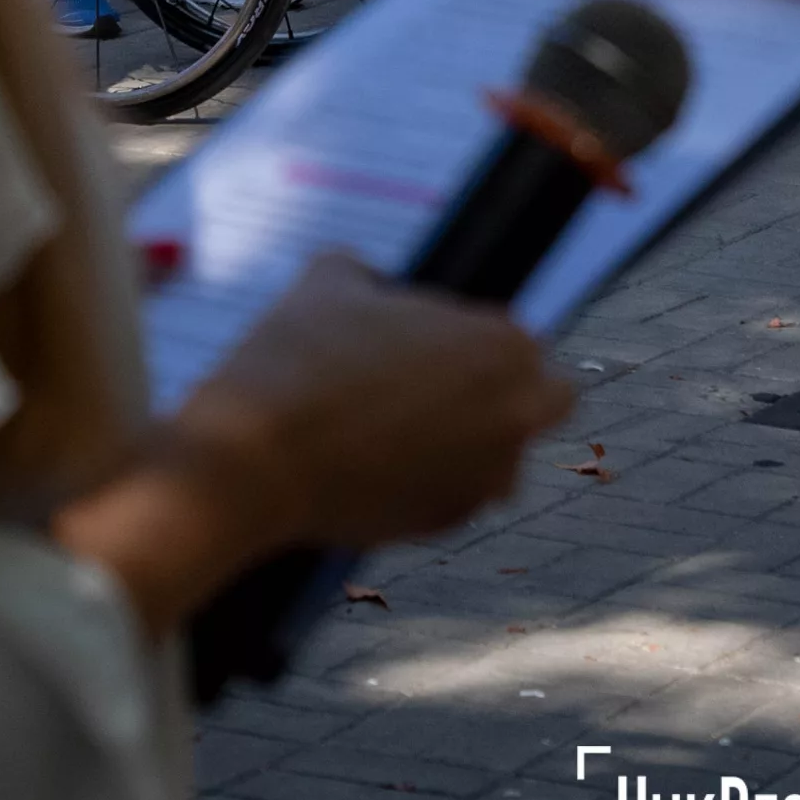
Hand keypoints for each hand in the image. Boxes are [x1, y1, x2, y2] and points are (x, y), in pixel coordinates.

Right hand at [178, 253, 572, 552]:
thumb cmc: (297, 356)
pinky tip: (367, 464)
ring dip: (464, 443)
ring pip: (498, 455)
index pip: (518, 341)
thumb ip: (367, 275)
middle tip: (433, 387)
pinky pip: (454, 495)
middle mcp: (515, 416)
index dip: (473, 341)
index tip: (428, 346)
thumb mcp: (328, 281)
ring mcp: (486, 478)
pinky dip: (425, 481)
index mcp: (502, 345)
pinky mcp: (449, 524)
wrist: (256, 457)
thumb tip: (366, 280)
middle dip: (503, 394)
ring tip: (386, 428)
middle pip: (544, 401)